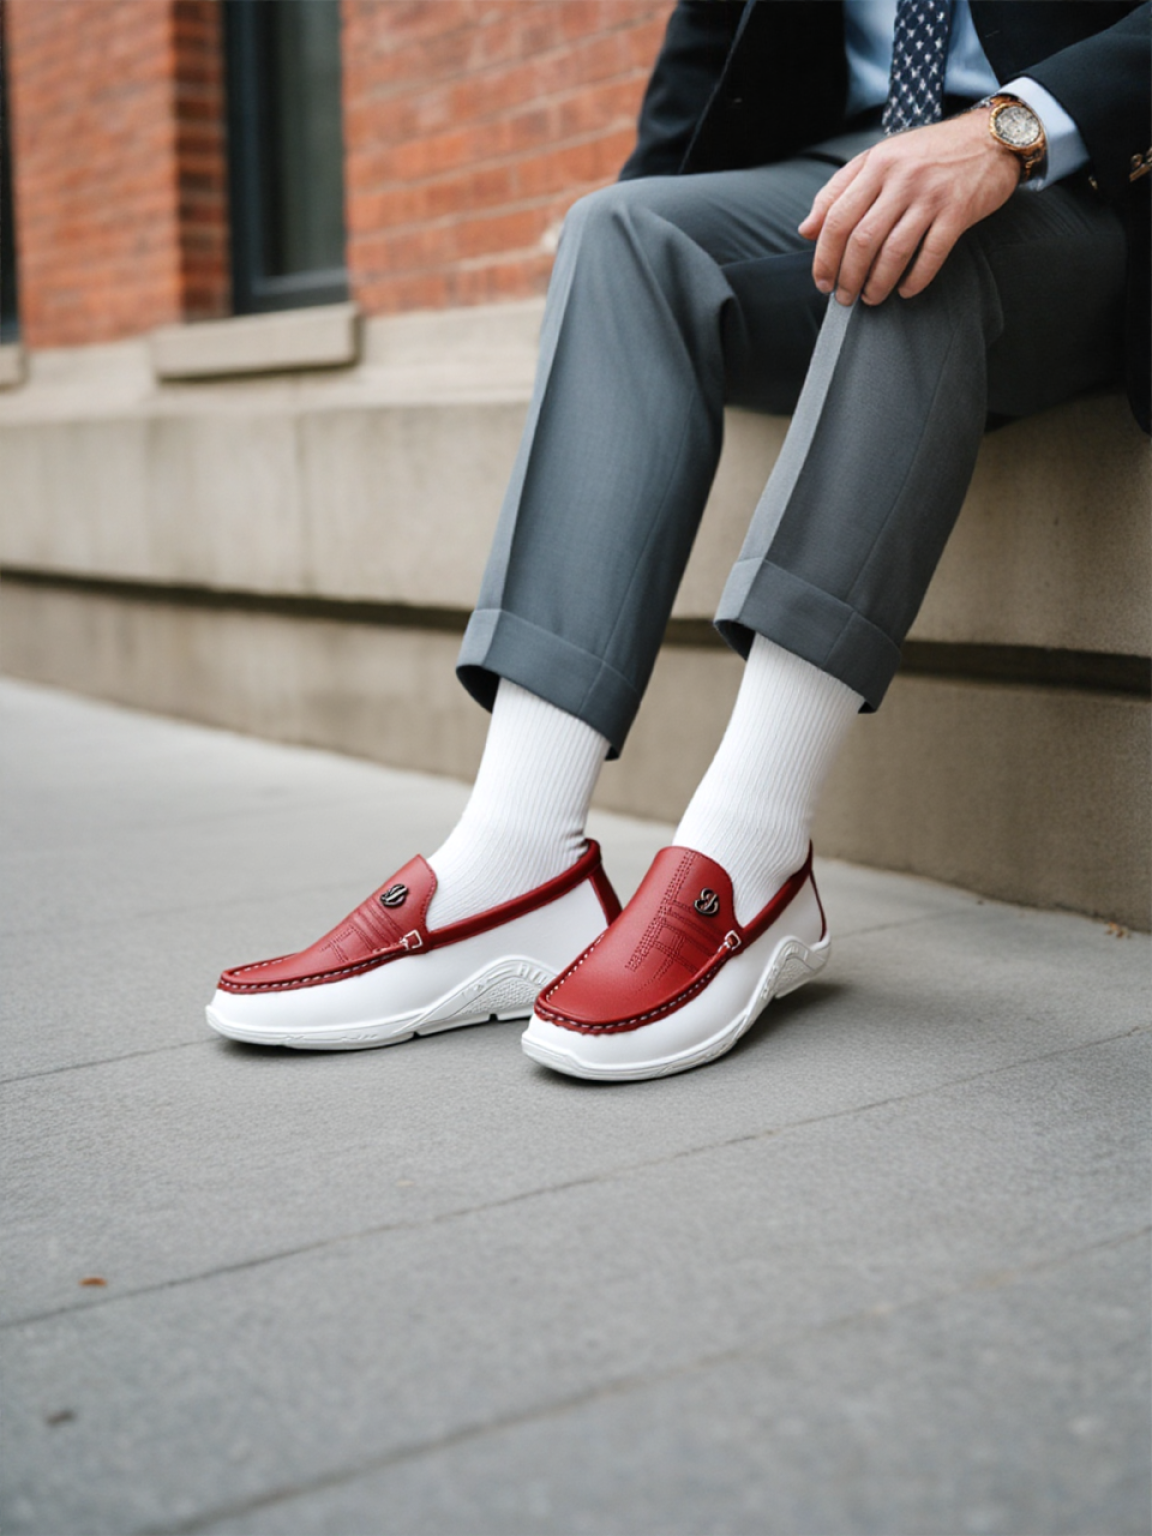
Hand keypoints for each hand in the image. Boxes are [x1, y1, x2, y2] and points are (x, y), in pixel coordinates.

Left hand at [798, 112, 1020, 305]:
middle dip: (847, 277)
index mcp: (877, 164)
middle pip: (862, 239)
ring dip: (877, 283)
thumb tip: (807, 229)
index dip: (824, 256)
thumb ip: (840, 189)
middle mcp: (902, 178)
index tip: (822, 280)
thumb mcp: (880, 158)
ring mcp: (931, 195)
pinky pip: (931, 254)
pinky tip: (905, 290)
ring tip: (870, 297)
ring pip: (893, 251)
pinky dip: (915, 279)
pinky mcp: (958, 211)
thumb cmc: (930, 152)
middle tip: (844, 296)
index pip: (837, 217)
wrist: (991, 137)